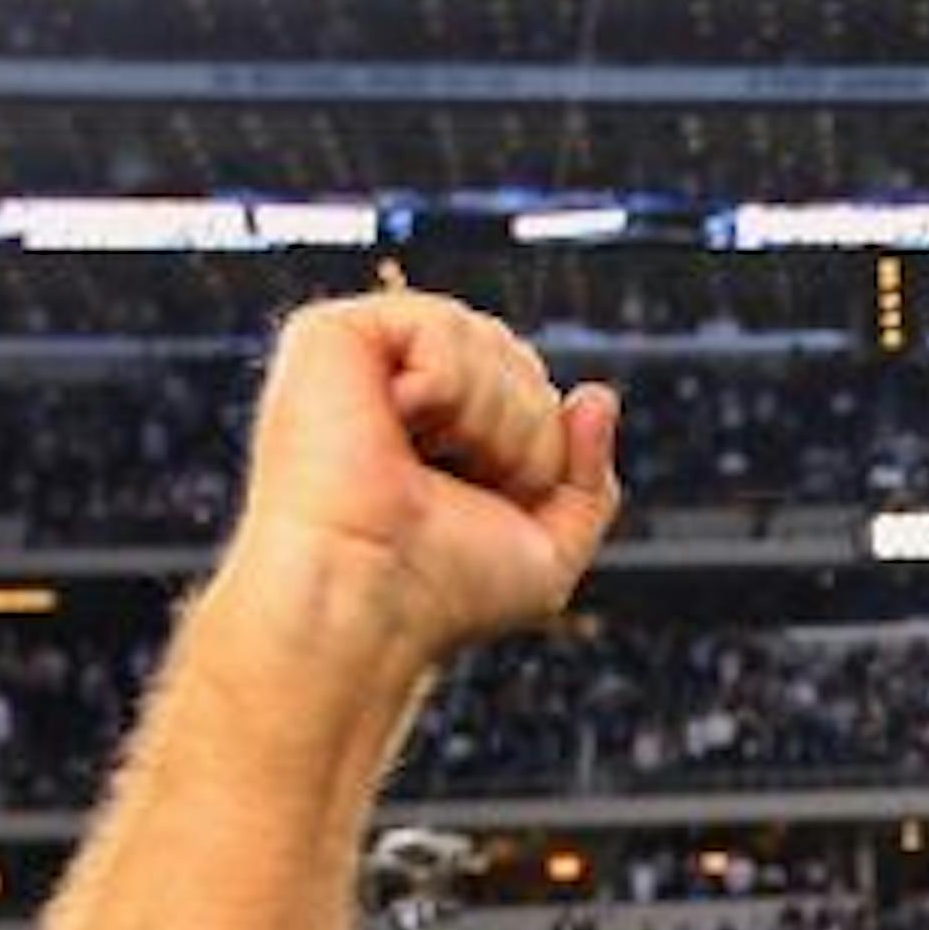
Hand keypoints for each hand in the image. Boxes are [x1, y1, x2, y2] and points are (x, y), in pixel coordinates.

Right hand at [230, 292, 621, 666]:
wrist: (368, 603)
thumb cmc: (439, 596)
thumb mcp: (547, 557)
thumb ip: (588, 484)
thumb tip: (598, 394)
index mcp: (439, 434)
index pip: (533, 392)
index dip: (540, 452)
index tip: (490, 504)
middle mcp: (400, 391)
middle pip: (519, 360)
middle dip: (523, 435)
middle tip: (459, 488)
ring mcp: (364, 362)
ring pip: (489, 340)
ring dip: (489, 420)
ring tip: (426, 462)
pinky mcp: (330, 336)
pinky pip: (442, 326)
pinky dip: (447, 386)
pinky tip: (401, 422)